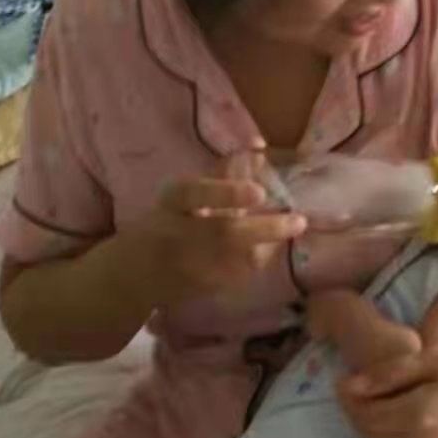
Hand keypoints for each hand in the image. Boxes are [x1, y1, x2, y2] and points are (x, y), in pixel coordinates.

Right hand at [137, 160, 306, 306]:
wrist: (137, 273)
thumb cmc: (167, 222)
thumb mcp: (183, 194)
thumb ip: (221, 174)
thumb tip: (258, 149)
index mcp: (173, 203)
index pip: (195, 194)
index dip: (227, 192)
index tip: (259, 192)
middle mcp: (179, 234)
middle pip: (225, 234)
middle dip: (266, 229)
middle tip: (300, 222)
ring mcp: (192, 265)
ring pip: (241, 257)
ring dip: (269, 243)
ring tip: (287, 227)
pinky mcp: (205, 287)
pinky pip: (242, 273)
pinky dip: (259, 257)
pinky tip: (264, 246)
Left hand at [337, 338, 437, 437]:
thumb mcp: (431, 359)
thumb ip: (388, 374)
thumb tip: (348, 385)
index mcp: (420, 416)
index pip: (366, 415)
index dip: (348, 399)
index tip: (342, 380)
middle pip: (371, 435)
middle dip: (355, 414)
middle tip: (352, 390)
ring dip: (372, 426)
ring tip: (374, 399)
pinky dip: (392, 434)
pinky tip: (398, 412)